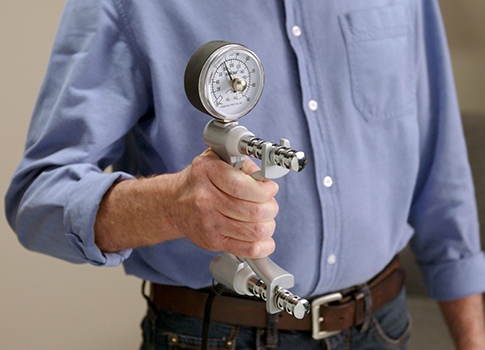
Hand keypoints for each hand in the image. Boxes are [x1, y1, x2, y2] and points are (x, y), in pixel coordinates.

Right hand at [95, 150, 278, 258]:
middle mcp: (205, 198)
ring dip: (268, 226)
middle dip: (270, 208)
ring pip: (254, 231)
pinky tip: (264, 238)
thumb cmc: (199, 181)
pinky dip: (263, 246)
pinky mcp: (212, 241)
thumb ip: (243, 165)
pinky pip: (247, 249)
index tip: (270, 189)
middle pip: (253, 211)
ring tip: (266, 219)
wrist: (173, 204)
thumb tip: (266, 179)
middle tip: (269, 205)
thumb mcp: (216, 160)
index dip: (265, 190)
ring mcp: (208, 223)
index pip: (243, 186)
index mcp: (207, 172)